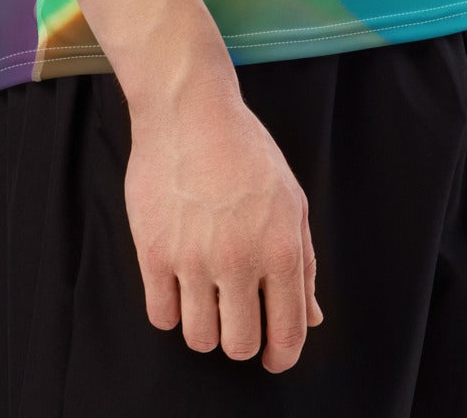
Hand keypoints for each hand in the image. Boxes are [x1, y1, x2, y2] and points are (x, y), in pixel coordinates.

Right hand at [123, 78, 323, 371]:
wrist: (191, 110)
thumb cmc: (245, 150)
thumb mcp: (290, 200)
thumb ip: (304, 264)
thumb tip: (312, 318)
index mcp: (281, 247)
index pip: (289, 333)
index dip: (282, 355)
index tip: (273, 356)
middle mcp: (239, 259)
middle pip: (239, 345)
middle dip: (242, 339)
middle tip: (236, 317)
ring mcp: (193, 258)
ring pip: (199, 339)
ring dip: (205, 327)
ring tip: (206, 298)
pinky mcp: (154, 252)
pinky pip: (162, 316)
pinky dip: (172, 310)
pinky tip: (180, 284)